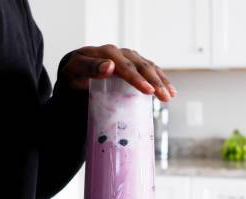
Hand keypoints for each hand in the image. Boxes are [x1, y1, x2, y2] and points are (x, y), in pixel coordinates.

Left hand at [60, 44, 176, 101]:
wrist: (75, 73)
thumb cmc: (75, 74)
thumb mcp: (75, 71)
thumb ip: (90, 68)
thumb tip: (109, 66)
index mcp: (107, 53)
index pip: (125, 66)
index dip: (138, 79)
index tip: (148, 91)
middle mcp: (121, 53)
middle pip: (141, 66)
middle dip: (155, 82)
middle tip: (164, 97)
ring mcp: (129, 58)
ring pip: (149, 67)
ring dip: (161, 81)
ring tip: (170, 96)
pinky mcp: (134, 64)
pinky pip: (151, 69)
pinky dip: (161, 79)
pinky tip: (170, 90)